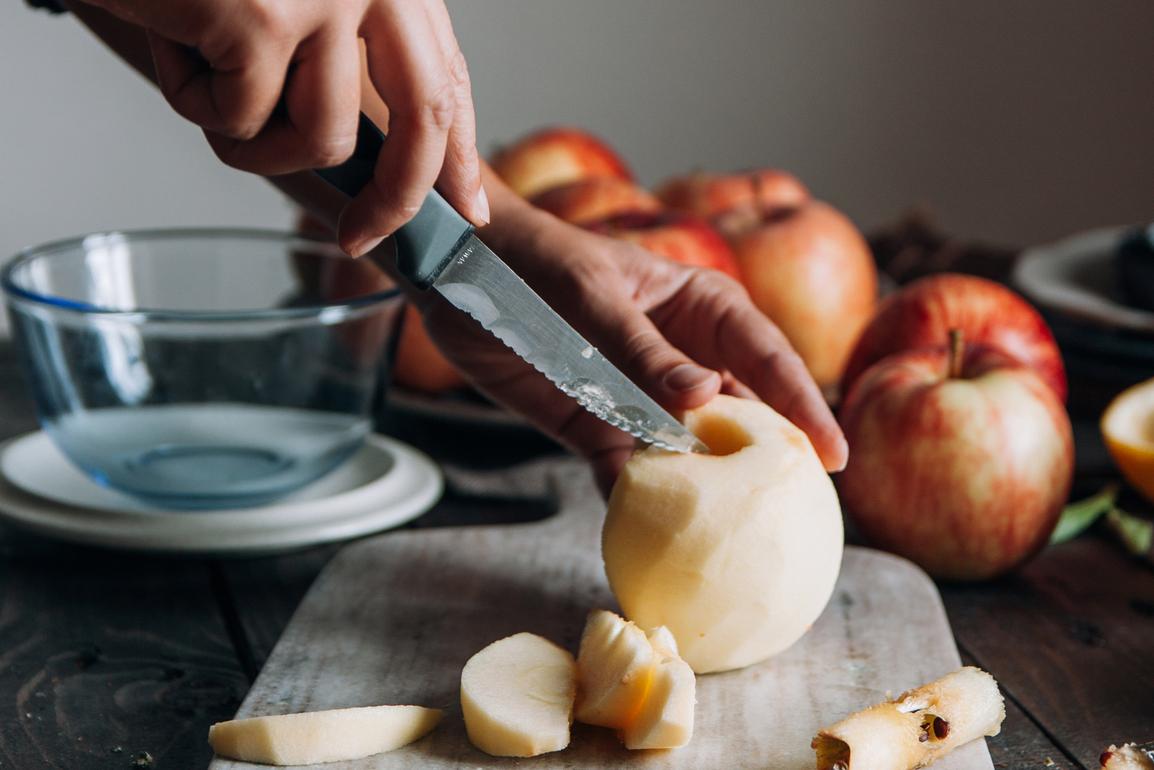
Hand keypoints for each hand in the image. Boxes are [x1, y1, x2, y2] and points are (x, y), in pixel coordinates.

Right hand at [80, 0, 486, 255]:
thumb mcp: (293, 2)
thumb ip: (343, 62)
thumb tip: (381, 168)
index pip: (448, 77)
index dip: (461, 152)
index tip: (464, 206)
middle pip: (425, 119)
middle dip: (396, 199)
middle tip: (360, 239)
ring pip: (323, 139)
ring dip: (256, 142)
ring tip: (207, 78)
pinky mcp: (263, 19)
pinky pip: (242, 124)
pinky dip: (195, 104)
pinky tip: (171, 43)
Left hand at [416, 206, 847, 494]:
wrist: (461, 276)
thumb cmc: (540, 262)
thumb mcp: (593, 298)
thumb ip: (645, 350)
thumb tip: (708, 397)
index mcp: (699, 308)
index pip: (767, 357)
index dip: (804, 405)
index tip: (832, 454)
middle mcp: (681, 358)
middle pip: (739, 412)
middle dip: (766, 457)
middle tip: (796, 509)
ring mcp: (641, 396)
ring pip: (688, 449)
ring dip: (704, 486)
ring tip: (733, 532)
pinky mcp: (597, 425)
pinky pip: (628, 470)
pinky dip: (639, 498)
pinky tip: (655, 532)